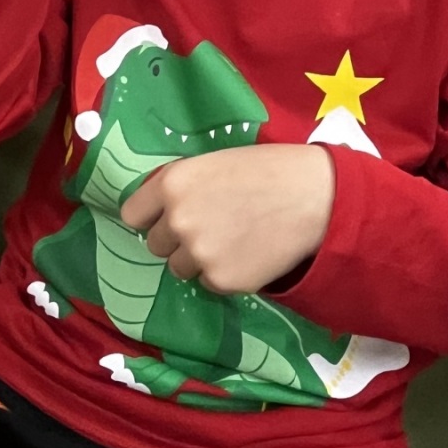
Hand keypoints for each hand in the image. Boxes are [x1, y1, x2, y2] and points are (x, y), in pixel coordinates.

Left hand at [120, 145, 334, 295]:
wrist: (314, 196)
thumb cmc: (265, 170)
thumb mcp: (212, 164)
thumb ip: (180, 187)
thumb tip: (157, 210)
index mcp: (172, 184)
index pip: (132, 215)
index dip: (150, 217)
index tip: (164, 218)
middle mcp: (178, 220)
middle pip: (156, 245)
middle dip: (177, 240)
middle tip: (211, 227)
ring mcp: (199, 253)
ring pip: (180, 268)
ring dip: (199, 260)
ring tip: (233, 240)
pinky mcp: (222, 281)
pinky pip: (209, 284)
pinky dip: (225, 274)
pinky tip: (249, 254)